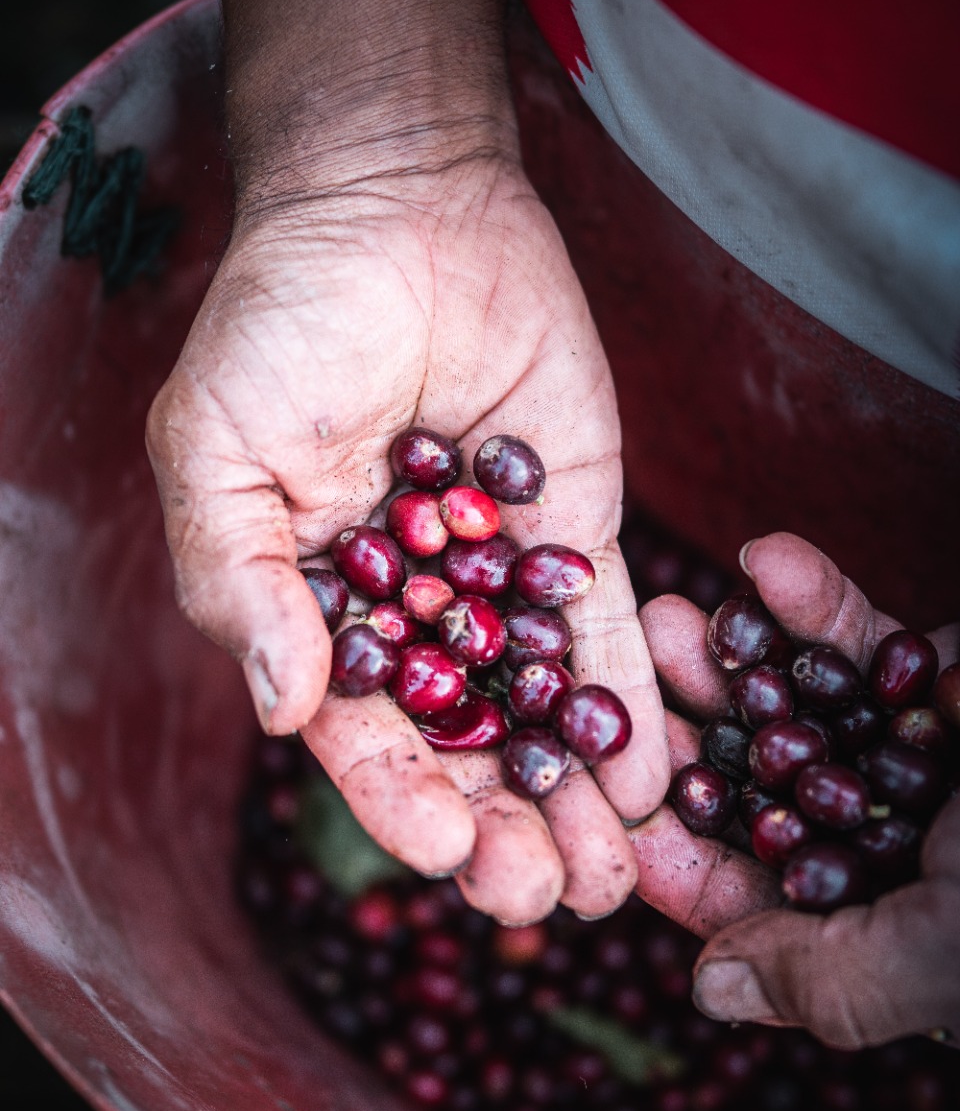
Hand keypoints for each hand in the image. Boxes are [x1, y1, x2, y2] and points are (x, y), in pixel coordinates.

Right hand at [147, 150, 669, 926]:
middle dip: (505, 827)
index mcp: (318, 611)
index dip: (401, 800)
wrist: (396, 211)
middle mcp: (414, 613)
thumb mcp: (214, 452)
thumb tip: (284, 711)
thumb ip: (242, 582)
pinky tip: (655, 775)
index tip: (448, 858)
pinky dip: (627, 701)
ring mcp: (498, 578)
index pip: (360, 732)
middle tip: (547, 898)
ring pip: (538, 709)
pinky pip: (601, 629)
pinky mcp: (573, 532)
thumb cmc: (283, 326)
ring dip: (576, 796)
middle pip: (463, 744)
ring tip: (615, 875)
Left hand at [635, 530, 959, 1048]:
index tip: (605, 811)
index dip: (681, 863)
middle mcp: (904, 848)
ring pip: (801, 709)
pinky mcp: (952, 683)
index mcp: (902, 934)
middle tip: (613, 690)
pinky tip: (767, 556)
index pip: (761, 905)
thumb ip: (838, 981)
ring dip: (735, 659)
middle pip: (764, 794)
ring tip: (668, 611)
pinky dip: (823, 604)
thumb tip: (710, 992)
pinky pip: (873, 643)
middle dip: (692, 739)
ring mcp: (924, 760)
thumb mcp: (956, 953)